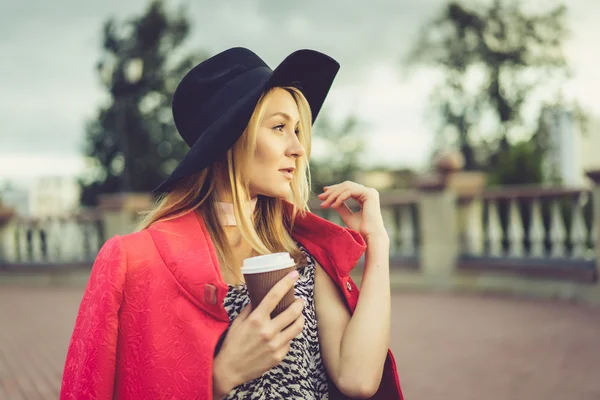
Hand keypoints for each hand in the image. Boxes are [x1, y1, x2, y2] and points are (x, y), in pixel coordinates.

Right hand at [213, 271, 304, 392]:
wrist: (230, 369)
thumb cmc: (233, 343)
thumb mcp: (238, 322)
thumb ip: (251, 308)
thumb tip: (260, 295)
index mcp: (256, 320)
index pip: (274, 296)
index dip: (286, 282)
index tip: (294, 274)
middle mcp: (267, 331)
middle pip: (293, 311)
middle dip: (299, 303)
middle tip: (299, 300)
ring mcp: (275, 345)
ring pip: (297, 327)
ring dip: (300, 318)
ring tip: (298, 314)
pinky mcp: (279, 356)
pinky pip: (290, 341)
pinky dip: (289, 335)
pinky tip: (285, 333)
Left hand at [317, 181, 387, 241]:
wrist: (370, 237)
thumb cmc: (361, 231)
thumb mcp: (348, 216)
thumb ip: (341, 207)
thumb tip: (331, 201)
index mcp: (366, 196)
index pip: (348, 188)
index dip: (335, 189)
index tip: (323, 195)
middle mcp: (369, 192)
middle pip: (346, 185)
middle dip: (332, 191)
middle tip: (320, 197)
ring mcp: (370, 192)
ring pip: (346, 187)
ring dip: (333, 195)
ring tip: (324, 204)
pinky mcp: (369, 194)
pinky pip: (349, 192)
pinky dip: (340, 198)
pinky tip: (333, 206)